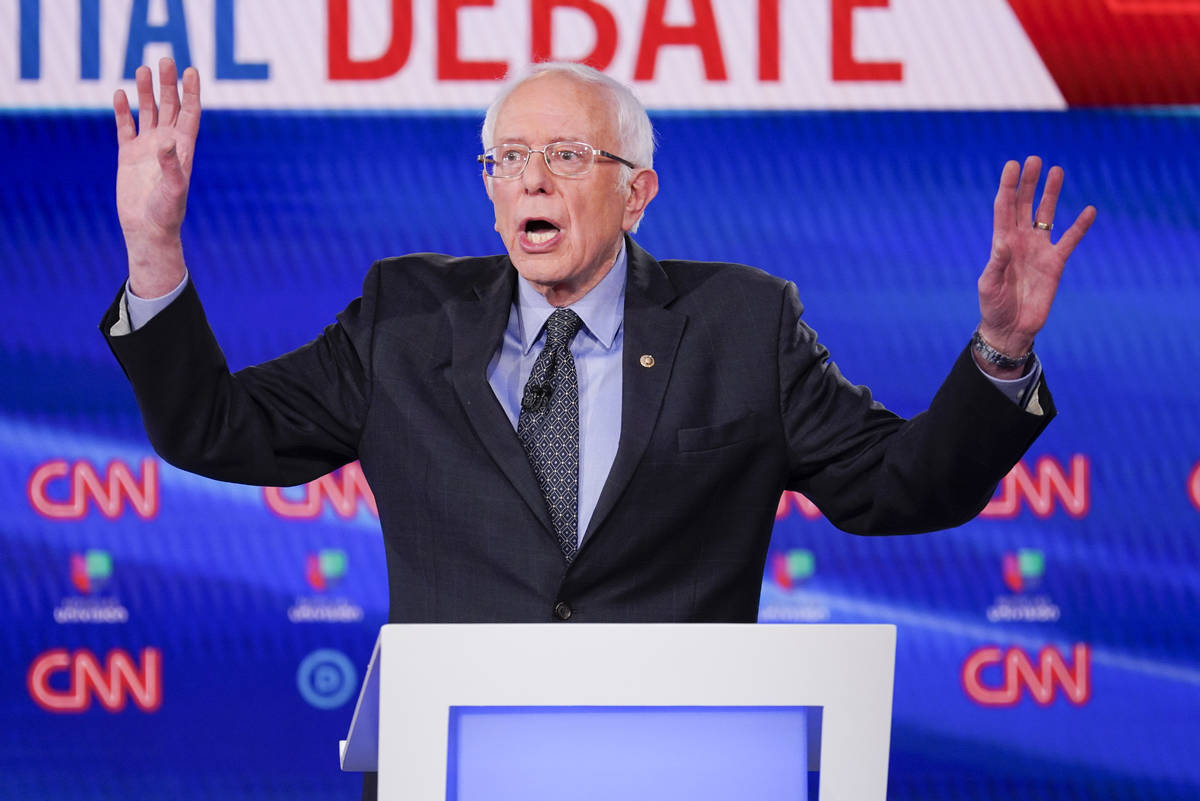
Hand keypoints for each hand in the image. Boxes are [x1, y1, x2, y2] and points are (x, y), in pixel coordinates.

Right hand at [113, 58, 200, 296]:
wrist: (147, 231)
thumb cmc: (167, 215)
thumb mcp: (174, 191)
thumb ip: (171, 167)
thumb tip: (165, 142)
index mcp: (183, 150)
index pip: (190, 114)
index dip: (192, 93)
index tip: (192, 71)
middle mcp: (167, 145)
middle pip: (170, 107)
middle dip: (169, 84)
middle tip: (166, 60)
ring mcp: (147, 149)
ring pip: (148, 112)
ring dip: (146, 92)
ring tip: (143, 69)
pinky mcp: (128, 156)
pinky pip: (125, 127)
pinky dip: (122, 111)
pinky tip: (119, 94)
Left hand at [975, 156, 1095, 375]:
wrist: (1011, 328)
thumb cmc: (993, 307)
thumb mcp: (989, 285)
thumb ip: (996, 263)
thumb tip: (1003, 243)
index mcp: (1001, 243)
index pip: (1004, 208)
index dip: (1009, 187)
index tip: (1012, 165)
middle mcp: (1020, 241)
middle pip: (1025, 205)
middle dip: (1029, 183)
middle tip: (1035, 159)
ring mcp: (1039, 250)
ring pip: (1046, 215)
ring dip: (1051, 194)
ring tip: (1057, 171)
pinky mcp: (1055, 263)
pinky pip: (1070, 240)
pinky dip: (1080, 226)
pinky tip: (1089, 210)